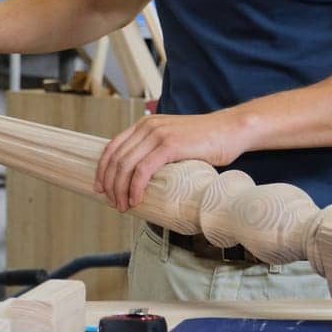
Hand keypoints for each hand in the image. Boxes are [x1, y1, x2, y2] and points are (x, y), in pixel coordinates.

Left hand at [94, 111, 251, 212]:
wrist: (231, 130)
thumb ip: (156, 150)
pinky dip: (135, 187)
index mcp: (144, 125)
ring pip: (126, 165)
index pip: (113, 147)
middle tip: (111, 202)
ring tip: (123, 206)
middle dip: (110, 183)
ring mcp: (158, 135)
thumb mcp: (173, 140)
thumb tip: (142, 175)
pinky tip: (136, 199)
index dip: (102, 169)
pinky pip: (144, 170)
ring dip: (120, 189)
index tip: (100, 187)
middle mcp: (147, 127)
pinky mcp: (170, 145)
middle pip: (116, 158)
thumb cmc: (206, 141)